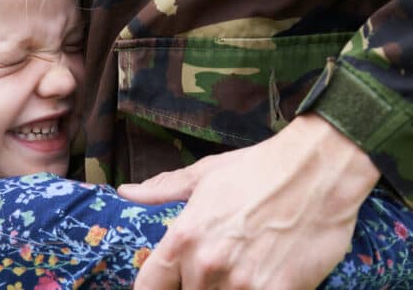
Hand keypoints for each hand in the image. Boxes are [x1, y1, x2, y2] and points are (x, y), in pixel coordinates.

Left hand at [118, 114, 379, 288]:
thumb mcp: (204, 174)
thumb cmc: (259, 169)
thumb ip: (162, 190)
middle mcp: (207, 266)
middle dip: (193, 287)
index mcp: (183, 237)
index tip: (167, 284)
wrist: (319, 170)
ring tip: (238, 270)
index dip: (156, 289)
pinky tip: (261, 278)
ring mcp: (243, 284)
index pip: (149, 286)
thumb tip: (127, 193)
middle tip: (215, 269)